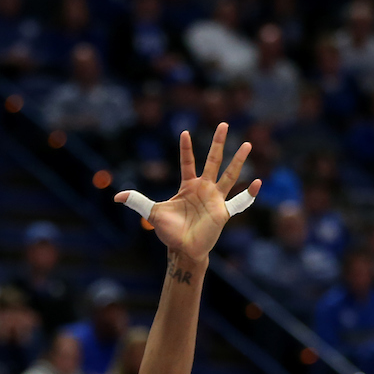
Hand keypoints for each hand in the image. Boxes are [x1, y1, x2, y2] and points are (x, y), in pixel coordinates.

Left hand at [115, 123, 260, 262]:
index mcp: (188, 186)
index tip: (184, 132)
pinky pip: (239, 202)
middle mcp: (204, 189)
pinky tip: (258, 183)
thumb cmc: (170, 232)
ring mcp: (215, 199)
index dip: (186, 149)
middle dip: (218, 142)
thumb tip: (116, 196)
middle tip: (223, 124)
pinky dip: (249, 195)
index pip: (187, 162)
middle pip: (213, 160)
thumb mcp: (152, 213)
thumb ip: (137, 201)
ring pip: (229, 174)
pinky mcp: (223, 212)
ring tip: (247, 144)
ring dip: (238, 160)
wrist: (183, 249)